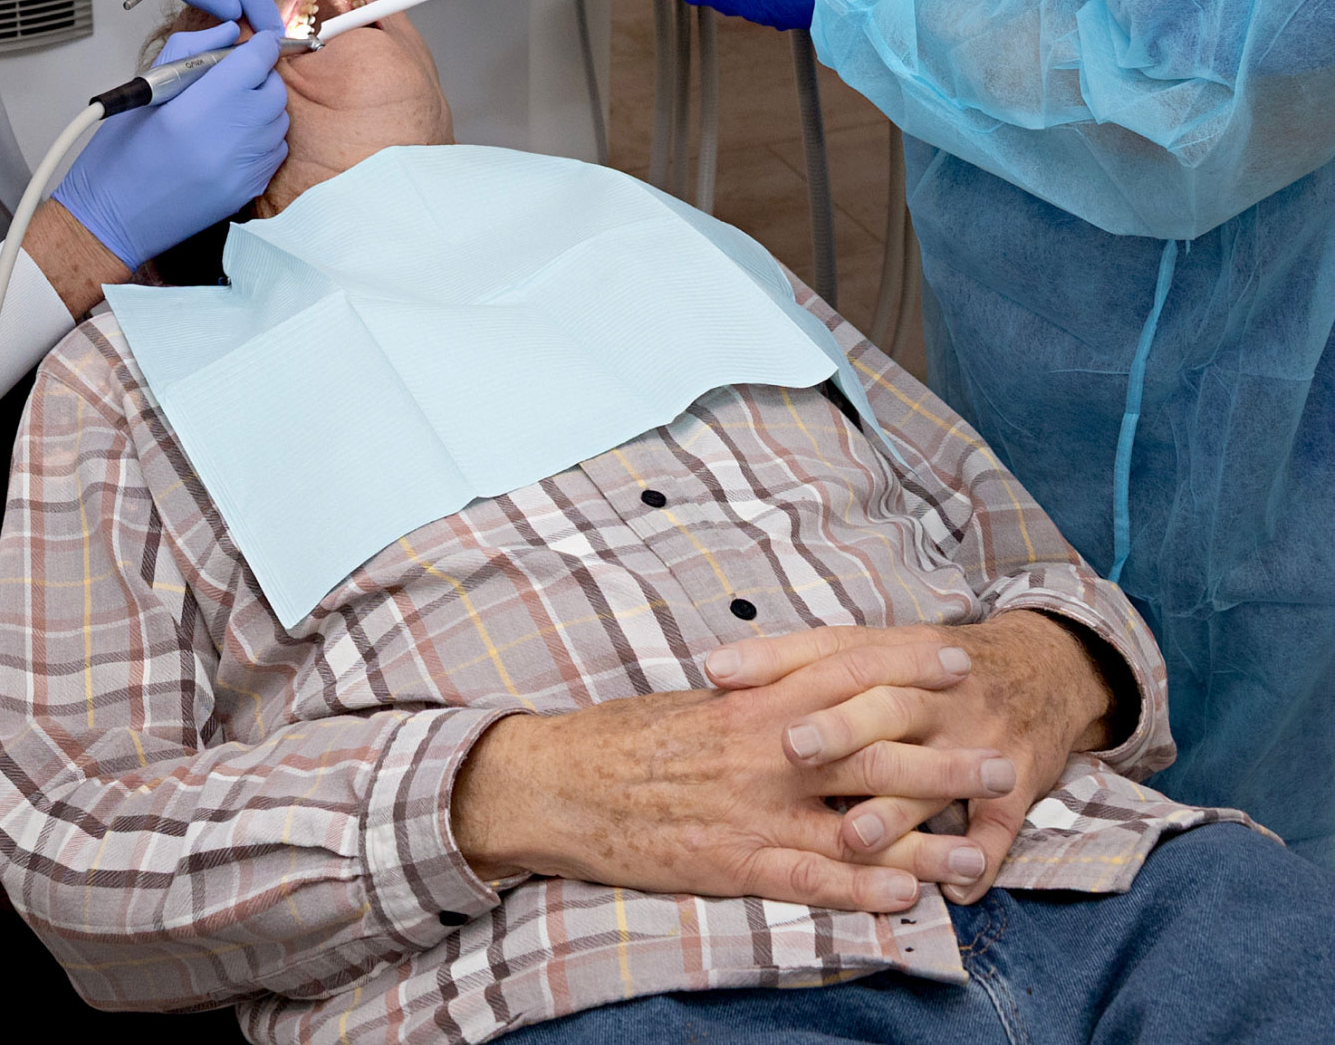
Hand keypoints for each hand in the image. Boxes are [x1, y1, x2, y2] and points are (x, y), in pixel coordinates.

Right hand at [54, 24, 287, 265]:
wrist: (113, 219)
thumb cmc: (120, 155)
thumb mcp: (144, 91)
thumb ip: (190, 51)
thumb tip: (229, 33)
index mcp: (195, 111)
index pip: (253, 63)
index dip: (261, 46)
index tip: (260, 42)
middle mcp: (226, 141)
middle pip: (273, 90)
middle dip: (260, 77)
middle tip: (233, 79)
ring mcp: (242, 170)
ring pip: (279, 121)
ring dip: (262, 108)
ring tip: (227, 112)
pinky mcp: (248, 191)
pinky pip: (275, 151)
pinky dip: (262, 138)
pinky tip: (232, 139)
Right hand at [451, 638, 1007, 914]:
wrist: (558, 782)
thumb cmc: (620, 738)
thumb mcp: (691, 703)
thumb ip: (749, 700)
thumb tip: (793, 693)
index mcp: (752, 699)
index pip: (844, 672)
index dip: (905, 666)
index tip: (955, 659)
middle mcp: (764, 750)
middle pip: (871, 749)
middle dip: (941, 757)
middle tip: (1000, 760)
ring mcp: (753, 810)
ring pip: (856, 823)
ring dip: (924, 839)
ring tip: (980, 853)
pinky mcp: (734, 863)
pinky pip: (811, 880)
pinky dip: (863, 892)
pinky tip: (907, 899)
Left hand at [704, 614, 1118, 905]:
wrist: (1041, 670)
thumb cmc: (932, 667)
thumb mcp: (876, 647)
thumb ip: (798, 661)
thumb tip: (717, 671)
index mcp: (893, 654)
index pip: (830, 650)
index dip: (776, 661)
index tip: (721, 676)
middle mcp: (934, 693)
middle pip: (883, 705)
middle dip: (838, 727)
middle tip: (791, 747)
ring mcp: (977, 739)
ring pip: (935, 774)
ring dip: (896, 809)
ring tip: (854, 835)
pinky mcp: (1016, 786)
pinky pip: (1000, 828)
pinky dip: (980, 858)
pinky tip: (953, 889)